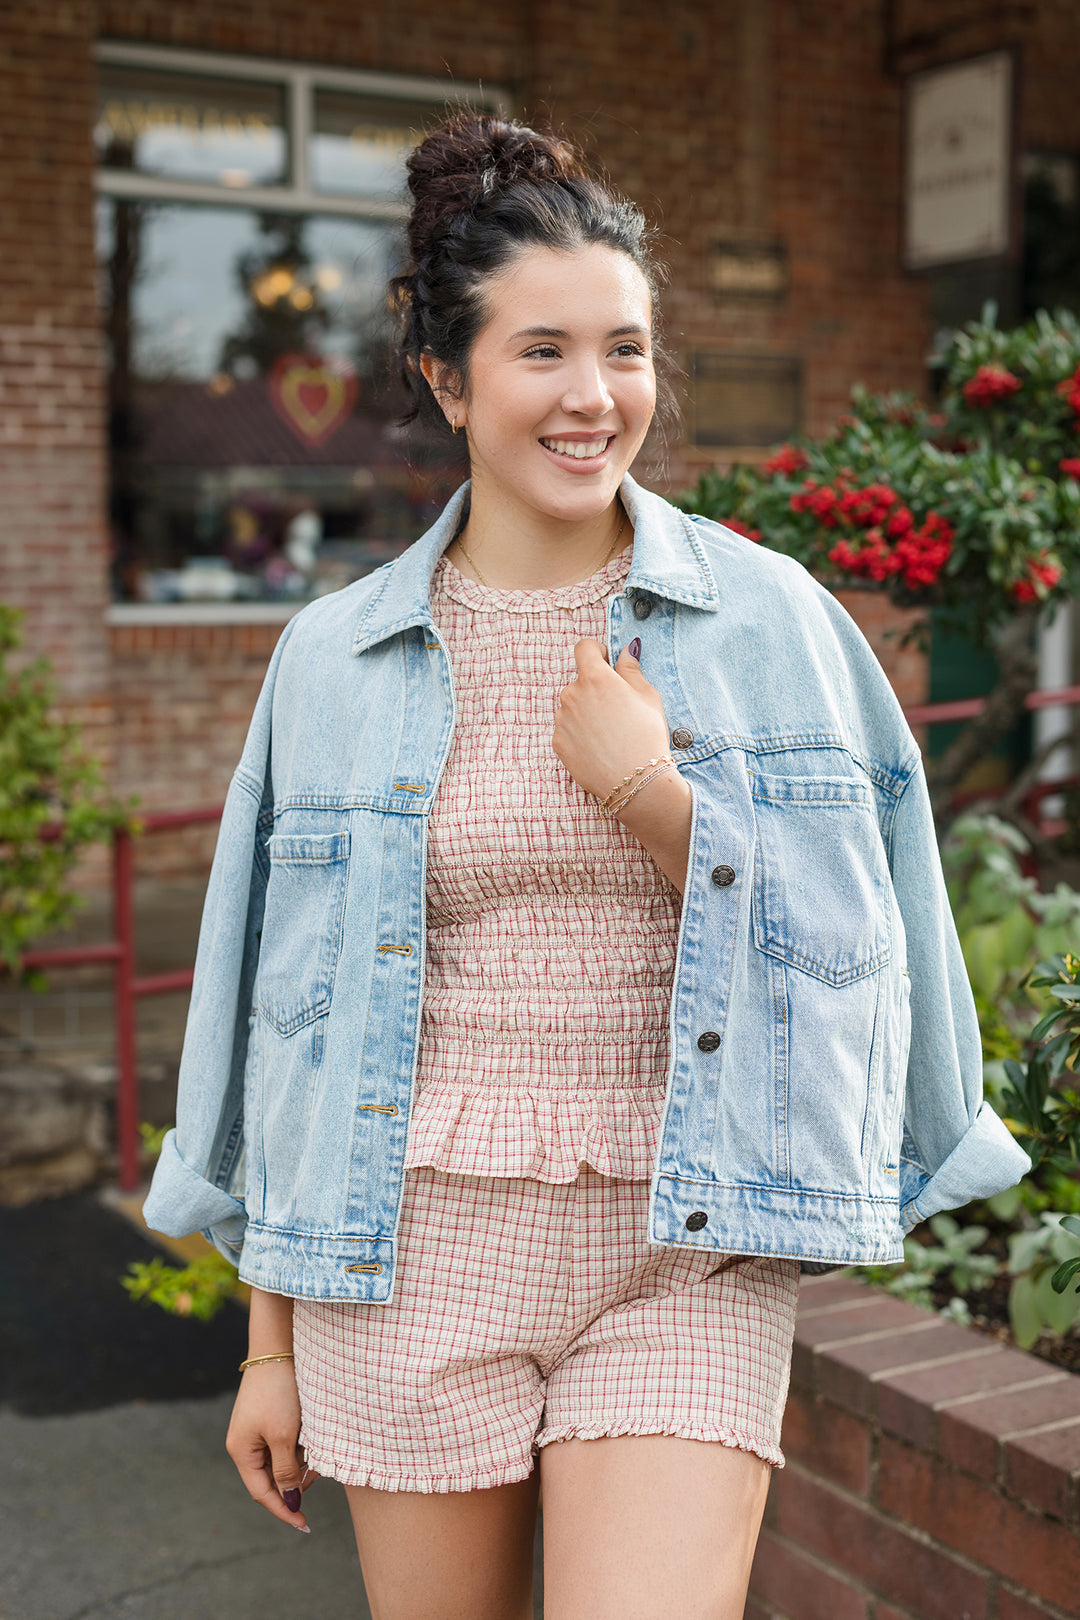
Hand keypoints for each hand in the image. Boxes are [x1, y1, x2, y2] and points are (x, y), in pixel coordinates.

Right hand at [225, 1360, 319, 1531]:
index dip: (282, 1510)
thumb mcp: (284, 1436)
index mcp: (241, 1451)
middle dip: (296, 1480)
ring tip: (318, 1449)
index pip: (261, 1493)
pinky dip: (299, 1445)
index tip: (304, 1524)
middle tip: (320, 1474)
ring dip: (300, 1461)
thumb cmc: (279, 1392)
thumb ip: (286, 1471)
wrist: (279, 1349)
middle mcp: (244, 1443)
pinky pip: (284, 1443)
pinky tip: (312, 1435)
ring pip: (281, 1460)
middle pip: (271, 1478)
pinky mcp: (268, 1417)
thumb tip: (289, 1499)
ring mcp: (255, 1430)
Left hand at [553, 639, 671, 803]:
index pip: (584, 648)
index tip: (607, 664)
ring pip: (573, 706)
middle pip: (580, 681)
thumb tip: (625, 650)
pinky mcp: (558, 743)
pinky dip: (580, 734)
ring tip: (610, 733)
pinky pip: (567, 729)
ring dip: (586, 712)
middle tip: (618, 709)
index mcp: (594, 678)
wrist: (636, 782)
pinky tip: (600, 747)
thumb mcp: (648, 696)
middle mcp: (571, 694)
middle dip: (595, 688)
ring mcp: (561, 720)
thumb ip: (631, 669)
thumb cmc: (647, 736)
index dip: (597, 652)